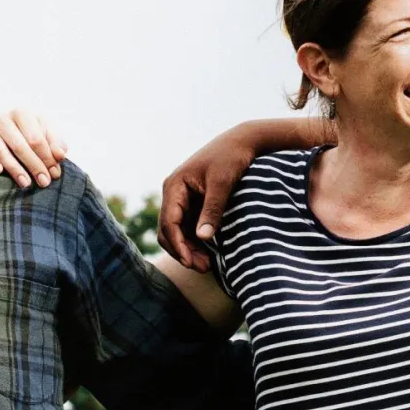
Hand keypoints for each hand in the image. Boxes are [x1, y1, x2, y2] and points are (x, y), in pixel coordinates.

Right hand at [0, 109, 68, 188]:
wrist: (7, 129)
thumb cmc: (30, 132)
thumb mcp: (46, 133)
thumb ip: (56, 143)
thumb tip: (60, 155)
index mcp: (22, 113)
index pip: (36, 138)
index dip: (46, 157)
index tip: (54, 174)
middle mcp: (3, 118)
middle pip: (20, 146)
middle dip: (34, 166)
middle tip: (44, 182)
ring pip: (2, 151)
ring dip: (15, 169)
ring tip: (26, 183)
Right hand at [159, 126, 266, 272]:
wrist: (242, 142)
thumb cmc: (231, 158)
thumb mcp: (223, 183)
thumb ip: (212, 210)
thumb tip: (202, 238)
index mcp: (174, 186)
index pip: (168, 222)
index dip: (178, 245)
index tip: (190, 262)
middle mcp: (173, 193)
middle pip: (168, 231)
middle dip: (182, 251)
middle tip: (203, 268)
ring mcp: (182, 198)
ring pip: (177, 232)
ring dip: (188, 249)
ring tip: (207, 265)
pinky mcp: (193, 203)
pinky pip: (188, 227)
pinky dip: (195, 241)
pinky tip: (209, 253)